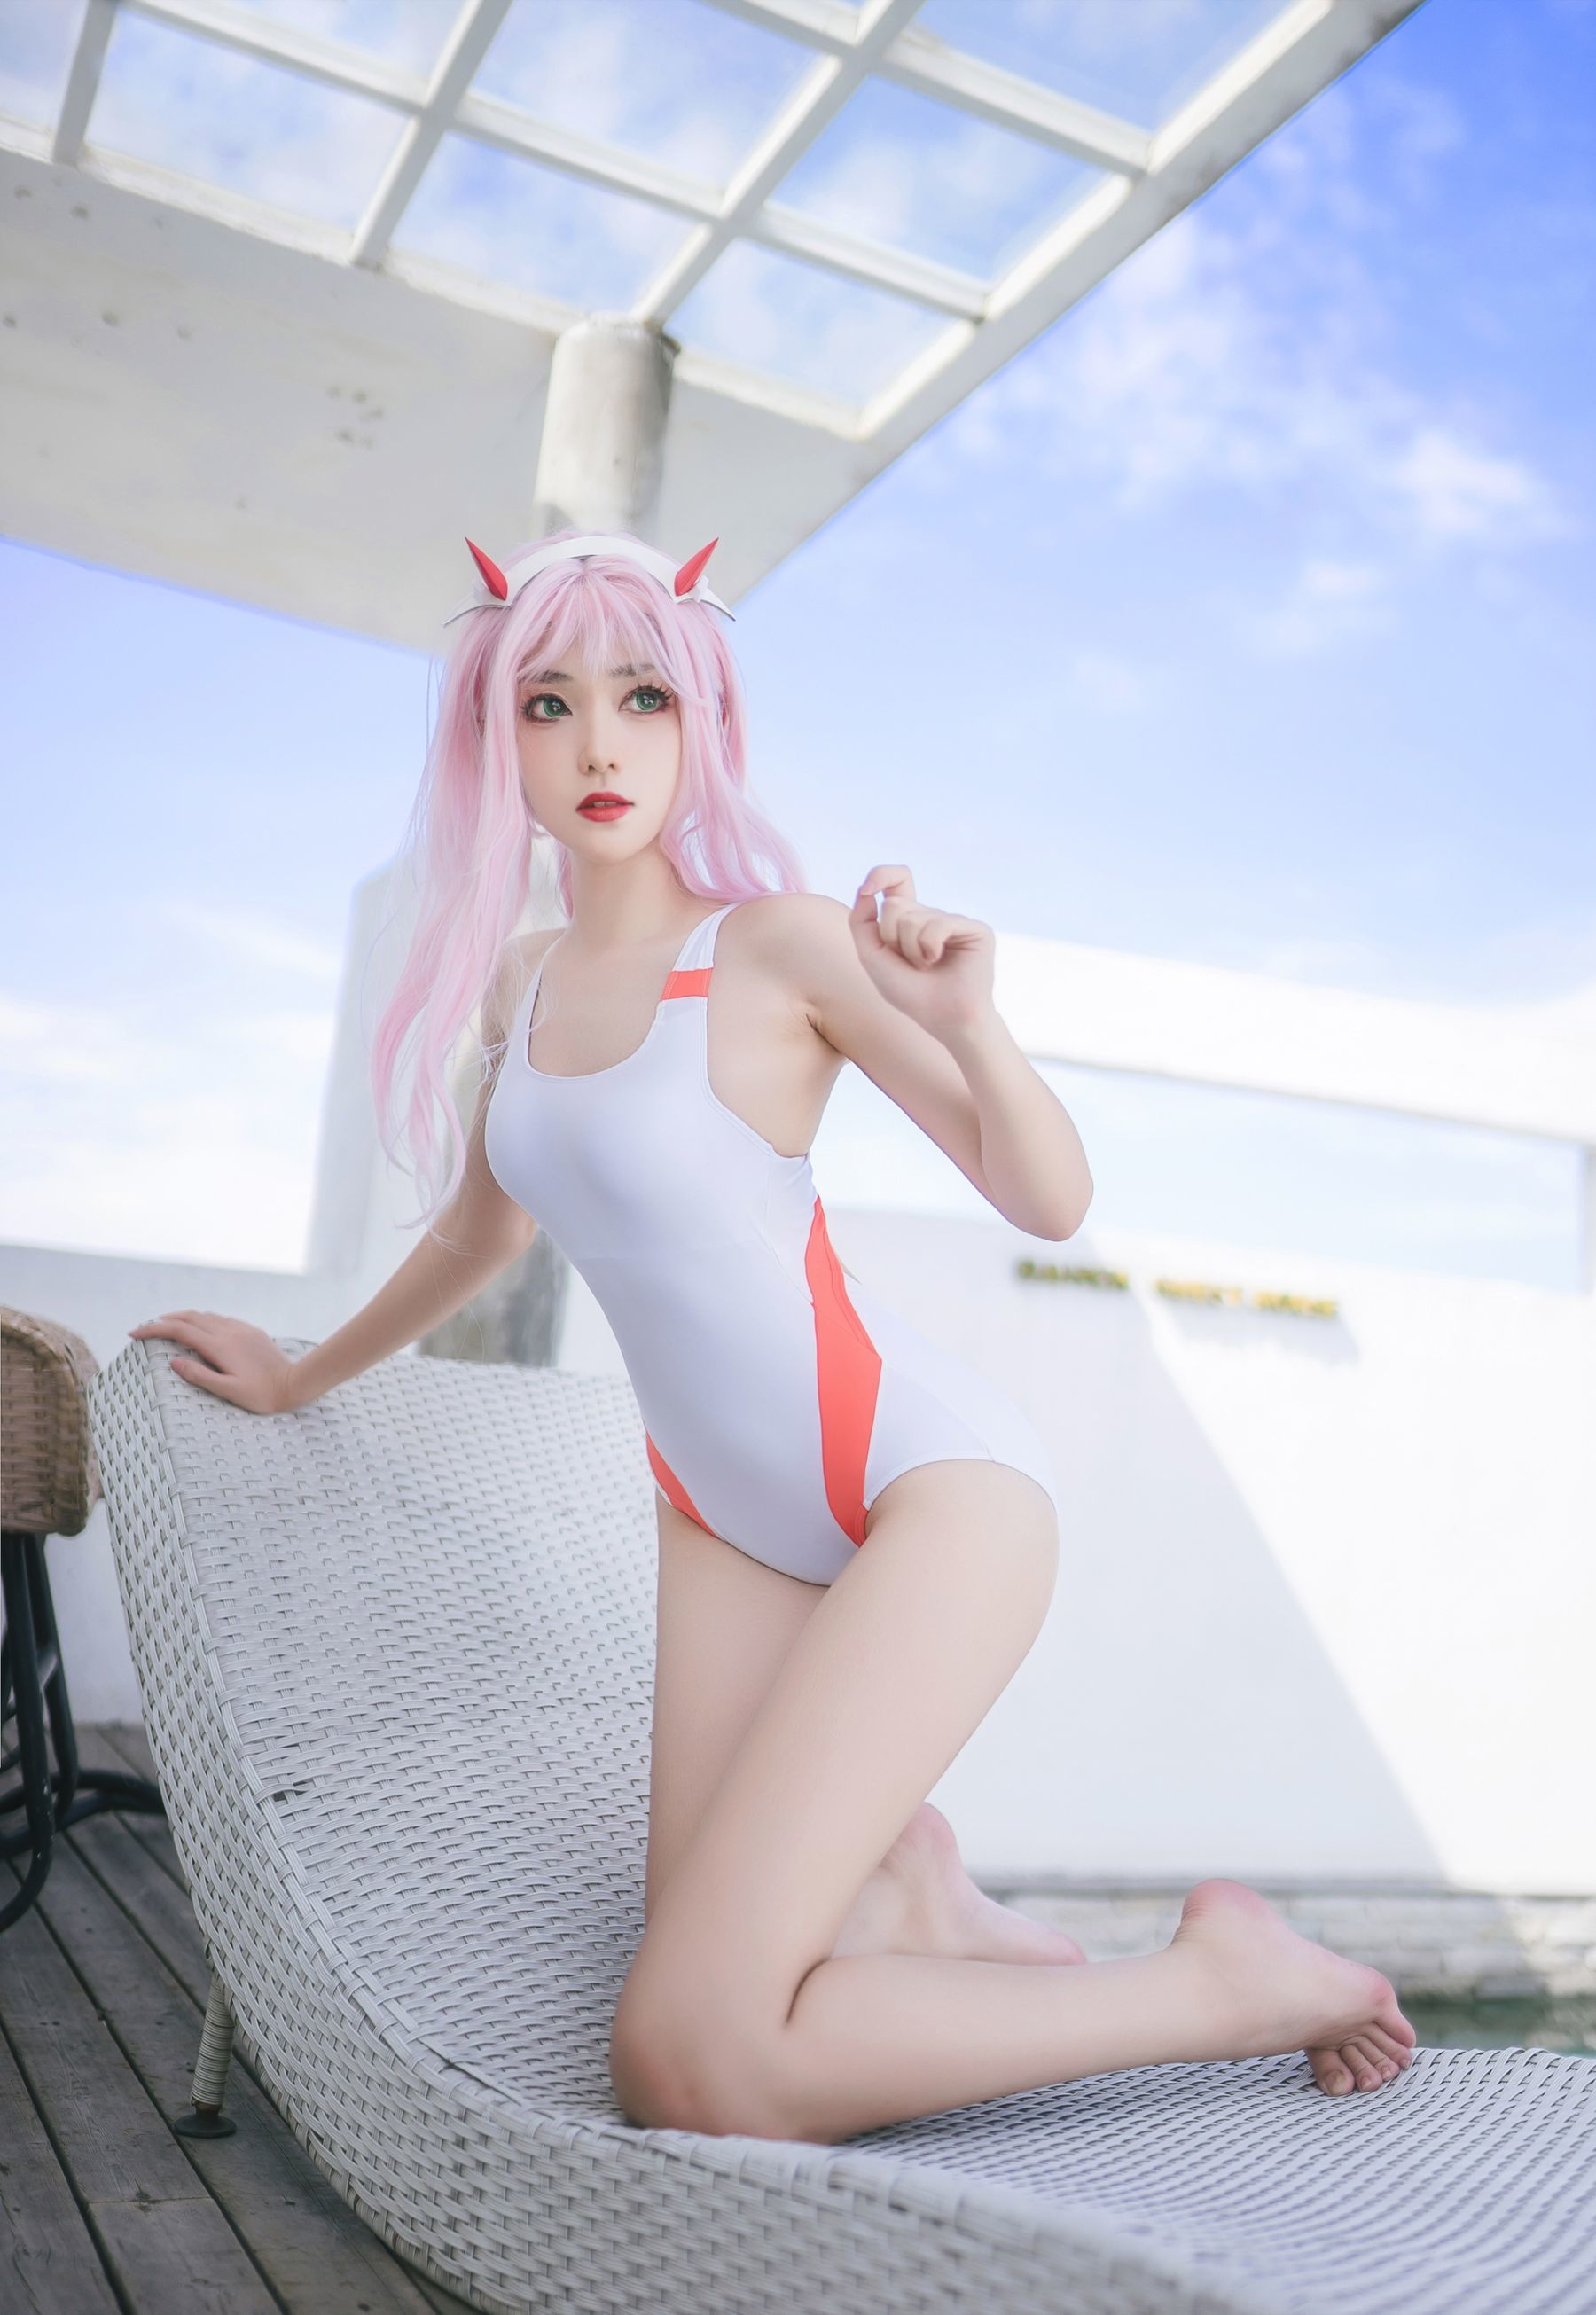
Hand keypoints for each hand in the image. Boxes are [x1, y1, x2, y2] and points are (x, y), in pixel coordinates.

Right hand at [126, 1311, 299, 1415]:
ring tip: (166, 1326)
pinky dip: (202, 1320)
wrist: (295, 1382)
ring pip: (205, 1315)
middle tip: (145, 1328)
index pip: (179, 1330)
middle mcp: (228, 1331)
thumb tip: (173, 1362)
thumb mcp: (228, 1390)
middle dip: (164, 1320)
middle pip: (189, 1317)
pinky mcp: (250, 1331)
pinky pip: (220, 1319)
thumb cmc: (262, 1394)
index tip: (134, 1333)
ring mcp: (240, 1328)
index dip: (153, 1329)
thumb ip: (199, 1375)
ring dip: (182, 1318)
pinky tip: (199, 1329)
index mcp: (219, 1346)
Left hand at [849, 865, 994, 1039]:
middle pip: (895, 904)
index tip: (869, 887)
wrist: (943, 1020)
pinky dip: (929, 947)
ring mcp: (955, 921)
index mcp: (911, 920)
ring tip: (926, 967)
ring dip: (910, 949)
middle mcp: (933, 916)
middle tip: (909, 963)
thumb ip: (861, 923)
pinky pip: (938, 923)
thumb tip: (866, 889)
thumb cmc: (910, 994)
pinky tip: (939, 961)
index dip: (882, 875)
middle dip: (891, 938)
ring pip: (913, 917)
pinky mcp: (975, 928)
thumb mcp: (873, 958)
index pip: (897, 882)